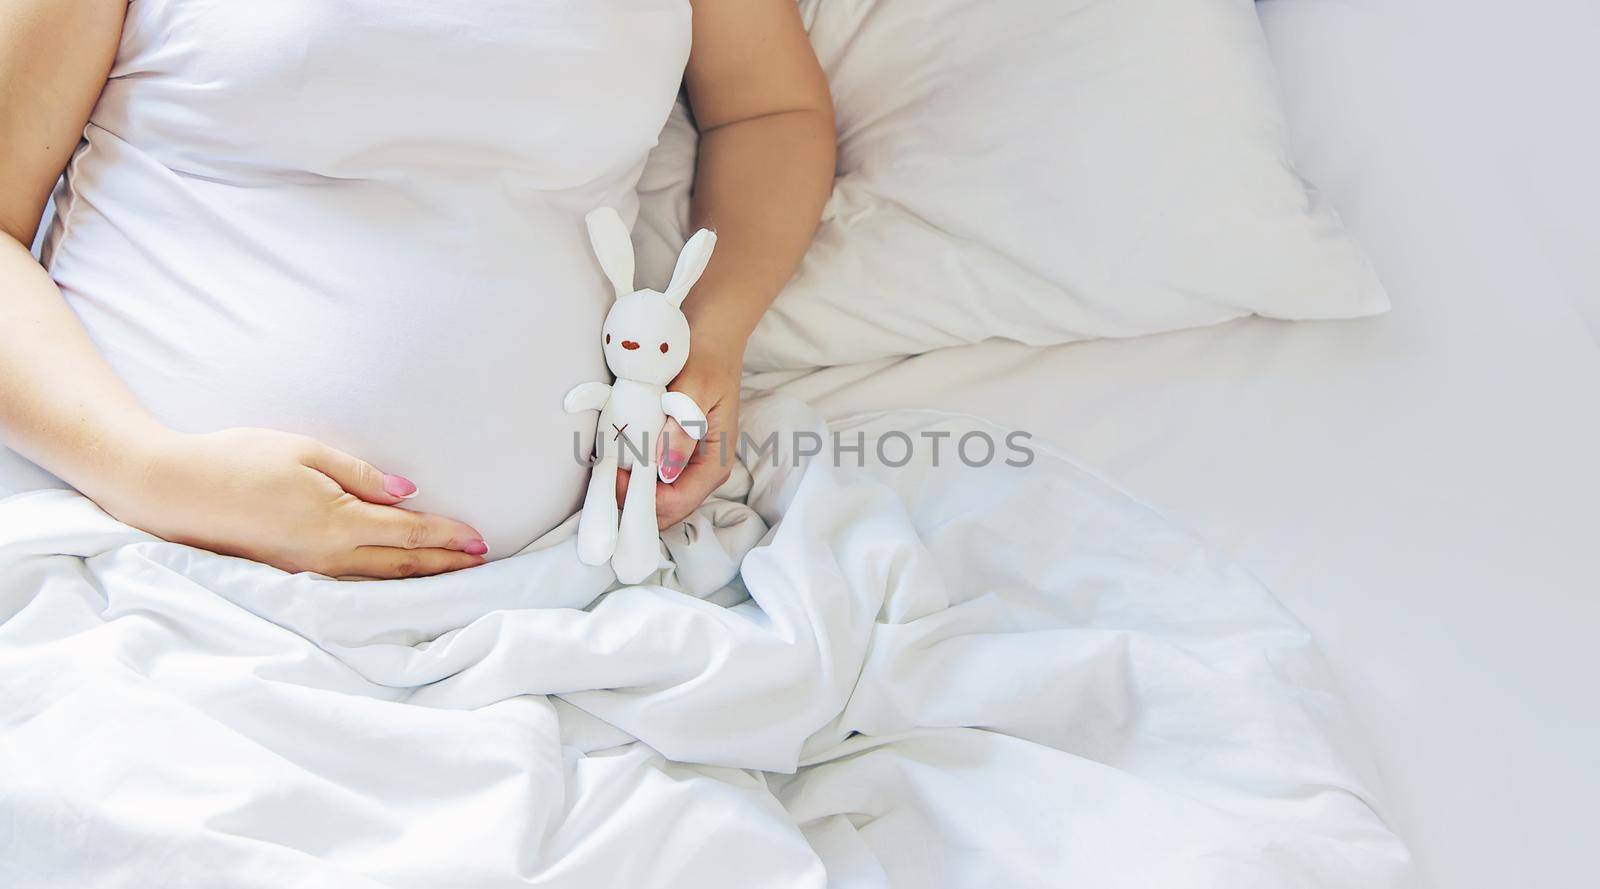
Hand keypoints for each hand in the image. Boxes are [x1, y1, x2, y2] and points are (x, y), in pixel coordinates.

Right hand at [93, 427, 489, 578]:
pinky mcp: (291, 572)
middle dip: (443, 563)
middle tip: (479, 561)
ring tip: (450, 571)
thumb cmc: (240, 459)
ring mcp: (308, 569)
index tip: (479, 540)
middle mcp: (328, 555)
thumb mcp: (308, 452)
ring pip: (377, 579)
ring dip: (417, 576)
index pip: (408, 534)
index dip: (447, 538)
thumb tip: (409, 493)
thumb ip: (363, 476)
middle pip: (400, 564)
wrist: (176, 490)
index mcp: (337, 521)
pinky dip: (383, 581)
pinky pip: (351, 582)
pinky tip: (395, 577)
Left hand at [615, 353, 740, 529]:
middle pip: (667, 511)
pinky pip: (654, 481)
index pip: (676, 503)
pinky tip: (617, 458)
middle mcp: (706, 473)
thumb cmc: (704, 361)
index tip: (612, 473)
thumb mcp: (693, 391)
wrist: (711, 338)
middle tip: (605, 472)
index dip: (640, 497)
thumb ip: (680, 432)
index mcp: (716, 463)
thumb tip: (664, 471)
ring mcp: (691, 467)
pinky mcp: (678, 457)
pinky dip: (633, 476)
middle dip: (634, 500)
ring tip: (609, 465)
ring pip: (658, 500)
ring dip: (631, 489)